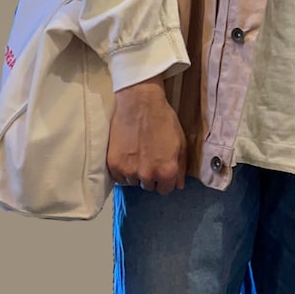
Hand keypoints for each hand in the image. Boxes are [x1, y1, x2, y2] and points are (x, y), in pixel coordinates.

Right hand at [106, 75, 186, 193]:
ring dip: (135, 173)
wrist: (139, 103)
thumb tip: (178, 185)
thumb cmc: (163, 120)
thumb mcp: (180, 143)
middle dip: (150, 176)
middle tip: (148, 158)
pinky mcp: (114, 164)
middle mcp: (148, 175)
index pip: (165, 190)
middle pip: (149, 186)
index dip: (164, 180)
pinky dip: (121, 169)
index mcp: (167, 172)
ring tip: (136, 155)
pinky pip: (118, 177)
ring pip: (133, 182)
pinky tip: (126, 155)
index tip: (161, 170)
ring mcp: (129, 171)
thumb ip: (180, 167)